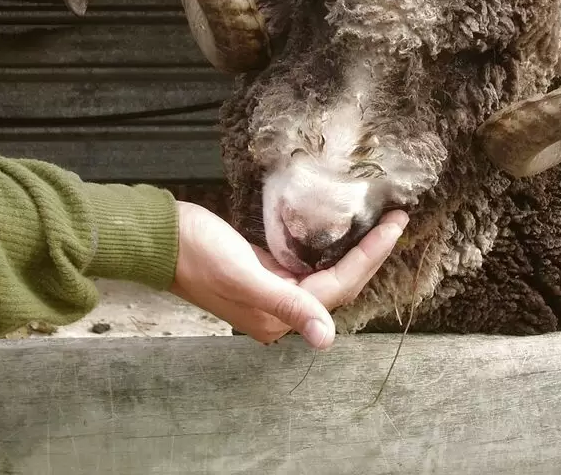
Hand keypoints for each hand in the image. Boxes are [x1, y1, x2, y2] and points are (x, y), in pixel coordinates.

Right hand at [169, 201, 408, 349]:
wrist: (162, 238)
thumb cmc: (198, 254)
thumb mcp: (243, 276)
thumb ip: (286, 305)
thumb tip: (327, 338)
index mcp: (277, 317)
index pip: (338, 287)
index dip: (370, 257)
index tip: (394, 227)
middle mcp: (281, 310)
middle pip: (340, 284)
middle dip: (372, 254)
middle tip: (398, 221)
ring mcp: (275, 290)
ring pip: (329, 274)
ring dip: (357, 252)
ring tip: (383, 227)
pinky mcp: (269, 272)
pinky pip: (312, 265)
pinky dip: (333, 249)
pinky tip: (345, 234)